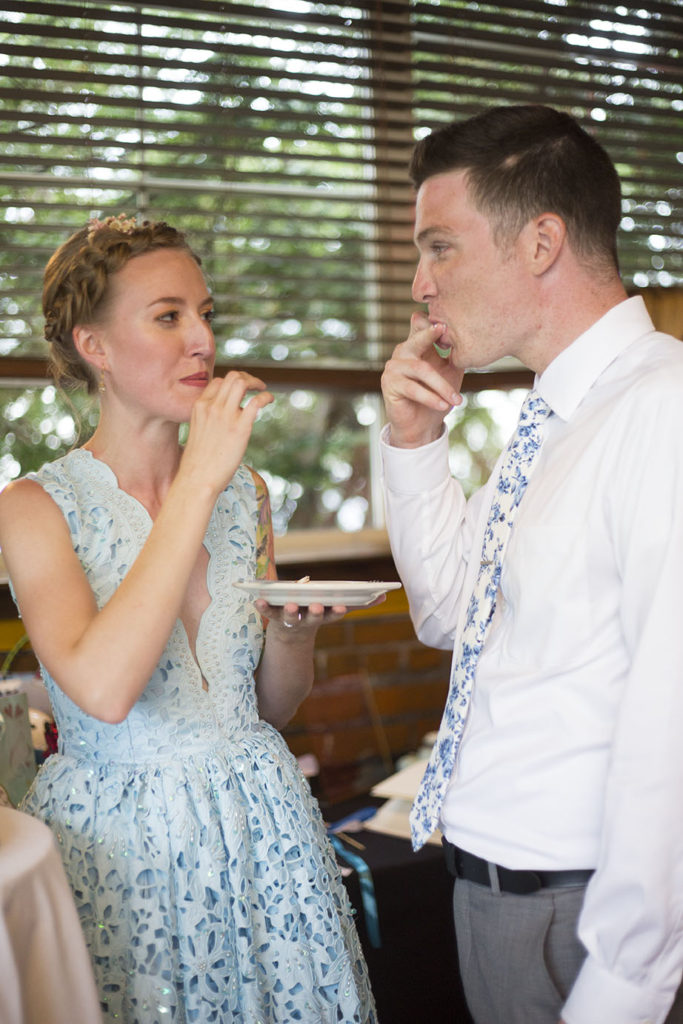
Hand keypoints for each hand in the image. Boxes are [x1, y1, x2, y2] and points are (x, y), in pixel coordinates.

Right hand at [180, 370, 272, 493]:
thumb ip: (209, 422)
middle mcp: (211, 407)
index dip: (232, 383)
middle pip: (231, 377)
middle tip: (255, 386)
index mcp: (199, 407)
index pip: (217, 382)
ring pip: (242, 383)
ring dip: (256, 383)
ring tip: (262, 390)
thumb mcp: (198, 433)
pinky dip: (265, 396)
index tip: (241, 391)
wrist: (196, 479)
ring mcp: (225, 416)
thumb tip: (223, 424)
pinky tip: (269, 400)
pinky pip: (256, 402)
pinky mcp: (240, 428)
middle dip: (246, 378)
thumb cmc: (197, 463)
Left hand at [255, 600, 347, 639]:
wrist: (289, 637)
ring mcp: (290, 621)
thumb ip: (335, 604)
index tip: (342, 607)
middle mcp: (306, 621)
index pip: (332, 615)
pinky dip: (264, 607)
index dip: (337, 612)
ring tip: (291, 605)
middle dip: (315, 613)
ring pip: (291, 617)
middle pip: (312, 618)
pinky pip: (269, 613)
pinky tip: (258, 601)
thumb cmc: (309, 615)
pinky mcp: (275, 619)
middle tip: (317, 607)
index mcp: (320, 617)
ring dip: (291, 612)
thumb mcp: (323, 611)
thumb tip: (360, 600)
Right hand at [380, 311, 463, 447]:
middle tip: (442, 329)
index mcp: (417, 346)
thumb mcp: (450, 374)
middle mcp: (402, 353)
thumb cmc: (437, 397)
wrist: (422, 426)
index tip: (444, 321)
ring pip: (421, 370)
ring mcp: (393, 368)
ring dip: (441, 386)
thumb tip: (468, 340)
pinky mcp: (389, 385)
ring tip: (457, 399)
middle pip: (416, 339)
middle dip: (428, 334)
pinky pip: (413, 389)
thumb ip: (455, 356)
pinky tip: (444, 404)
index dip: (430, 322)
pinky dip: (431, 398)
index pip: (420, 326)